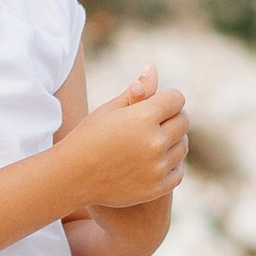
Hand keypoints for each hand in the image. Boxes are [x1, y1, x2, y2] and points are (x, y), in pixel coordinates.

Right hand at [65, 65, 187, 210]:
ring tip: (153, 139)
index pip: (176, 99)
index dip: (168, 98)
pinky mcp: (157, 188)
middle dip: (172, 117)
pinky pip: (178, 171)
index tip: (158, 103)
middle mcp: (154, 142)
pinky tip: (156, 160)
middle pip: (183, 122)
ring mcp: (157, 167)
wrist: (72, 177)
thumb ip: (137, 90)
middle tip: (156, 121)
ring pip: (182, 146)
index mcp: (142, 117)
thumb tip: (152, 67)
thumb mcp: (110, 110)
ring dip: (173, 140)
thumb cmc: (89, 137)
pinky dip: (171, 164)